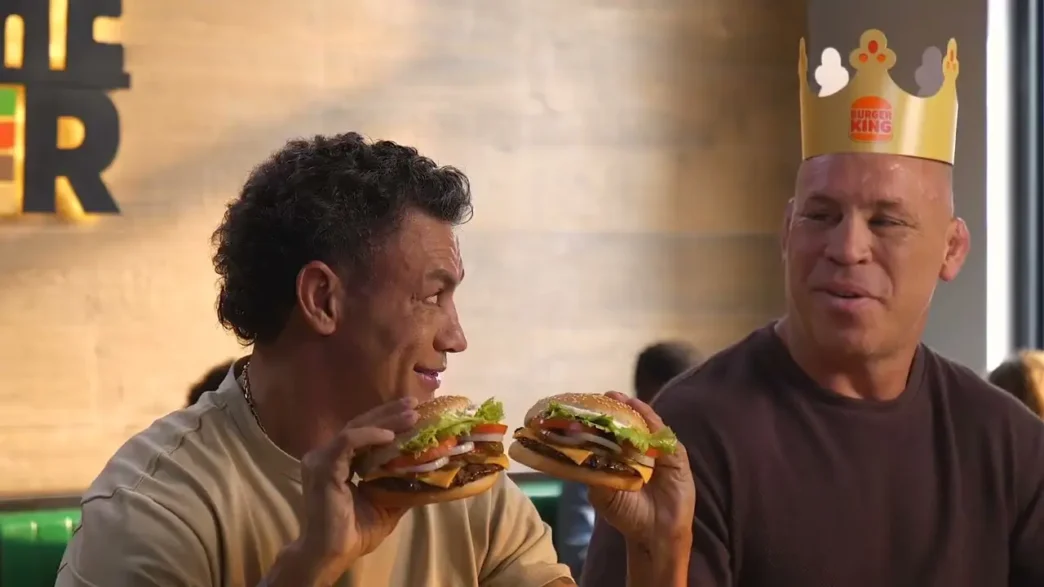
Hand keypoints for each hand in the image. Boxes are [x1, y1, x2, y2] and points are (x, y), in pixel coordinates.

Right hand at [290, 397, 419, 583]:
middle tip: (414, 404)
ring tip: (411, 416)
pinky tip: (390, 435)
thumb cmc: (354, 531)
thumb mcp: (386, 502)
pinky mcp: (323, 467)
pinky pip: (347, 442)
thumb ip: (400, 482)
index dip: (386, 419)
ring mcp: (321, 459)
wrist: (332, 553)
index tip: (413, 410)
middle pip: (360, 424)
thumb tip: (428, 471)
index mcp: (338, 461)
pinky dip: (369, 435)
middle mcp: (326, 455)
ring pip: (355, 428)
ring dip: (385, 420)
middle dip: (389, 413)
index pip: (363, 431)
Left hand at [587, 392, 694, 545]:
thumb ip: (593, 470)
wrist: (654, 535)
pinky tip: (640, 410)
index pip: (611, 433)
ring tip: (618, 397)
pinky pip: (663, 435)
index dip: (600, 420)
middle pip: (628, 424)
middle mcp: (640, 452)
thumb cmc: (628, 515)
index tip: (586, 407)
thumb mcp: (602, 492)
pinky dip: (651, 421)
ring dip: (633, 409)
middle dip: (616, 408)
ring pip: (645, 425)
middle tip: (604, 396)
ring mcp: (659, 453)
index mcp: (622, 458)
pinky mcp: (676, 457)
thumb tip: (576, 451)